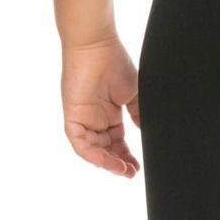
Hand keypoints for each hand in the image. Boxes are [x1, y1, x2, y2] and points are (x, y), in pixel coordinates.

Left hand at [61, 36, 140, 177]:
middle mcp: (95, 119)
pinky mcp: (73, 118)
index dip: (127, 155)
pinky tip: (107, 162)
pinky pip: (80, 144)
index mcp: (109, 112)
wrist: (97, 46)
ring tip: (123, 170)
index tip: (137, 167)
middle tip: (131, 172)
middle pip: (105, 149)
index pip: (117, 141)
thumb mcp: (133, 93)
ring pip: (93, 150)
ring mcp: (83, 119)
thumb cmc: (115, 63)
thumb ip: (139, 113)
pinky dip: (93, 155)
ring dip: (107, 163)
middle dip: (118, 163)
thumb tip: (147, 132)